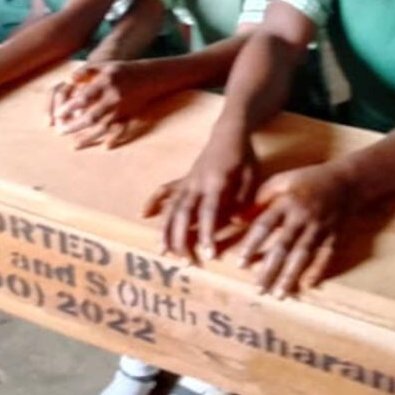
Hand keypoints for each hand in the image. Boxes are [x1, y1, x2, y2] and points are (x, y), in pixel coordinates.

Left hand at [50, 61, 155, 149]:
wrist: (147, 77)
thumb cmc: (119, 71)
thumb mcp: (102, 65)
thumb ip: (84, 71)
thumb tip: (68, 81)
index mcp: (105, 83)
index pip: (83, 98)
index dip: (69, 107)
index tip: (57, 115)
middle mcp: (113, 97)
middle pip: (92, 117)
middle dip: (74, 127)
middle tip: (60, 132)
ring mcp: (122, 109)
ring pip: (103, 127)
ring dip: (88, 138)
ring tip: (74, 145)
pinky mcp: (129, 116)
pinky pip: (120, 131)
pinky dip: (113, 139)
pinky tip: (104, 146)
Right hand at [143, 135, 256, 260]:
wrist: (228, 133)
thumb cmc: (242, 156)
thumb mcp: (251, 176)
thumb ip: (243, 199)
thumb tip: (234, 222)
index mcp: (216, 182)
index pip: (209, 212)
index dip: (206, 233)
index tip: (208, 254)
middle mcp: (196, 183)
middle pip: (184, 213)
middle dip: (181, 238)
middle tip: (184, 261)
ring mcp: (187, 181)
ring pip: (171, 206)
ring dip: (165, 228)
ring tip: (161, 251)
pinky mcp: (183, 180)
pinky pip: (165, 191)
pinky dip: (154, 201)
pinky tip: (143, 214)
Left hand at [237, 164, 348, 297]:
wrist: (347, 182)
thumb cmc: (307, 180)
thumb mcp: (282, 181)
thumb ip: (260, 198)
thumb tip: (238, 219)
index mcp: (287, 202)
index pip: (265, 225)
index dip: (252, 245)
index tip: (240, 264)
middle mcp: (302, 218)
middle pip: (283, 246)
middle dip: (270, 269)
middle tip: (257, 289)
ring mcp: (320, 229)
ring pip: (303, 256)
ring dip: (290, 276)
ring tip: (278, 295)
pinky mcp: (334, 237)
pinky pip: (325, 257)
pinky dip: (318, 271)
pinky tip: (307, 286)